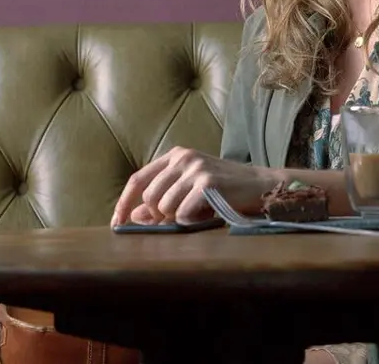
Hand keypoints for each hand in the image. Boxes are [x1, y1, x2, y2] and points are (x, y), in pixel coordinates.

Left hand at [111, 146, 279, 225]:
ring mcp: (196, 168)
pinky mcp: (208, 182)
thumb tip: (134, 217)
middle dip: (158, 216)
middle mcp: (183, 157)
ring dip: (177, 219)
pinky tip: (206, 214)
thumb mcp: (189, 190)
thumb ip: (162, 199)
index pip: (137, 180)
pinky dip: (191, 221)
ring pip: (165, 207)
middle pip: (149, 198)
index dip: (124, 204)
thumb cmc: (224, 190)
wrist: (262, 186)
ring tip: (198, 213)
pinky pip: (183, 213)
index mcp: (175, 155)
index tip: (117, 224)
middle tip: (178, 219)